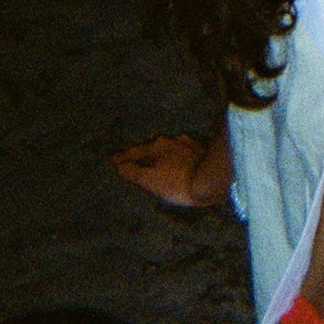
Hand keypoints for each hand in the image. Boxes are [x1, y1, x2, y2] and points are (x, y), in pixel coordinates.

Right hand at [109, 132, 228, 208]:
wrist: (213, 180)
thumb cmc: (179, 182)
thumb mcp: (152, 180)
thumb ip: (135, 172)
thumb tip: (121, 166)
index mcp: (157, 146)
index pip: (134, 151)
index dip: (122, 157)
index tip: (111, 160)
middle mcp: (172, 141)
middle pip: (150, 147)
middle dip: (139, 152)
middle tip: (127, 157)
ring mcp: (188, 144)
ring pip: (167, 148)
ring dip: (157, 153)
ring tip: (150, 159)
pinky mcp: (201, 151)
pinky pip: (180, 152)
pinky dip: (172, 156)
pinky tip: (174, 161)